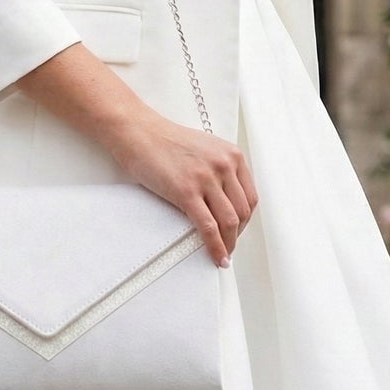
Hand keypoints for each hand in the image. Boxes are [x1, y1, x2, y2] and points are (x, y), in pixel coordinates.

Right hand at [111, 112, 257, 267]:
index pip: (250, 196)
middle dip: (238, 233)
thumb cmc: (165, 140)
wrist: (138, 132)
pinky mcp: (187, 192)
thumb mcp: (204, 149)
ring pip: (229, 222)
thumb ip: (219, 170)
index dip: (246, 219)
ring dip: (229, 243)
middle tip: (229, 244)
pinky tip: (216, 256)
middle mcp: (224, 165)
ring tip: (224, 254)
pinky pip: (208, 227)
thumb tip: (224, 201)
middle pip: (243, 211)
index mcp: (231, 154)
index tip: (238, 229)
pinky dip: (215, 246)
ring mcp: (206, 178)